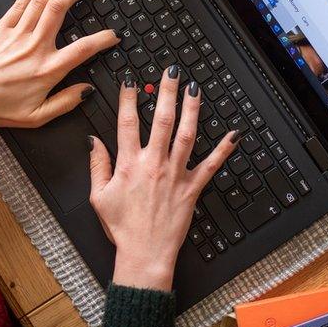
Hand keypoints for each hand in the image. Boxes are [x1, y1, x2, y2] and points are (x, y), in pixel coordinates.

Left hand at [0, 0, 118, 126]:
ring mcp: (17, 34)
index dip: (102, 39)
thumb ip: (65, 103)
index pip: (83, 48)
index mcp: (47, 70)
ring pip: (41, 1)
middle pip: (59, 9)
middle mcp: (34, 47)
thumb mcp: (36, 116)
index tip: (113, 34)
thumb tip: (87, 91)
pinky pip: (20, 3)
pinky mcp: (1, 28)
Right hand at [87, 66, 239, 290]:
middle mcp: (154, 164)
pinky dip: (224, 150)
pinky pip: (211, 166)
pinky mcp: (192, 189)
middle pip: (162, 120)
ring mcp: (175, 175)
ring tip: (195, 89)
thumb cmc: (122, 228)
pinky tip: (234, 134)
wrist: (144, 255)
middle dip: (166, 92)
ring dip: (192, 109)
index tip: (130, 79)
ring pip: (187, 135)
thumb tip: (94, 141)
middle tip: (171, 71)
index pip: (127, 122)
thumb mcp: (98, 197)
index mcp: (129, 164)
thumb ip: (97, 165)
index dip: (128, 97)